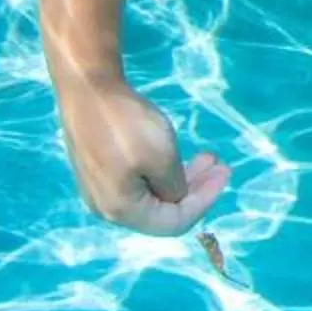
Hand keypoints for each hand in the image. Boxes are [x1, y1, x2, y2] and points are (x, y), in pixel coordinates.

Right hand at [58, 84, 227, 235]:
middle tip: (219, 164)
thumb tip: (176, 197)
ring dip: (181, 177)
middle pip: (162, 211)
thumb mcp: (163, 156)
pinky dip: (160, 171)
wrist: (87, 88)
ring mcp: (101, 190)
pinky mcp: (99, 171)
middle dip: (196, 188)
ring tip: (205, 156)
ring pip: (151, 195)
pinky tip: (174, 154)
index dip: (204, 201)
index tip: (224, 174)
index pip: (174, 222)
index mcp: (122, 211)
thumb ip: (176, 187)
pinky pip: (137, 182)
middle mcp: (107, 208)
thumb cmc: (126, 124)